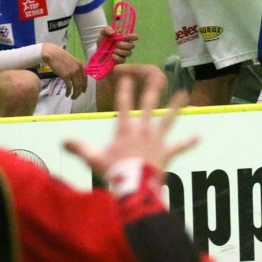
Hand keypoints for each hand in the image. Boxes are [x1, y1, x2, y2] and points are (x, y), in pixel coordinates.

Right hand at [42, 43, 87, 98]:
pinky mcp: (65, 76)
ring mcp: (72, 73)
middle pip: (81, 84)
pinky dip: (69, 92)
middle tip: (76, 96)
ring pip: (77, 86)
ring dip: (75, 93)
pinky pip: (69, 86)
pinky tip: (67, 94)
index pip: (85, 78)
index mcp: (80, 65)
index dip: (85, 85)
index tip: (83, 91)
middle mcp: (78, 69)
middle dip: (79, 91)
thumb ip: (74, 68)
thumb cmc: (59, 56)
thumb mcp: (70, 61)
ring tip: (72, 97)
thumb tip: (74, 76)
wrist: (52, 53)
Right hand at [64, 77, 197, 175]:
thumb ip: (80, 148)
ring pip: (168, 120)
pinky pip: (180, 146)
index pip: (124, 107)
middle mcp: (143, 132)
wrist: (133, 184)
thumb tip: (63, 141)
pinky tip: (199, 136)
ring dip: (176, 107)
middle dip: (152, 92)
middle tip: (157, 77)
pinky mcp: (166, 152)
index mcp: (125, 131)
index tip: (127, 77)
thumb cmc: (113, 171)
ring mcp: (156, 141)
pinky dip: (188, 142)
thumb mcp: (93, 159)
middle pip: (148, 107)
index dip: (125, 92)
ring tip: (184, 94)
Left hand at [100, 27, 136, 64]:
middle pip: (132, 45)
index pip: (134, 37)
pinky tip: (112, 55)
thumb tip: (113, 32)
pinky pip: (123, 60)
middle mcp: (126, 45)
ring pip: (129, 53)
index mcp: (124, 38)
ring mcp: (124, 53)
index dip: (132, 36)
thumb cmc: (103, 40)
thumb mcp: (103, 33)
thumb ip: (107, 29)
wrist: (97, 50)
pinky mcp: (120, 60)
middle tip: (117, 44)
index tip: (124, 36)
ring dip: (121, 51)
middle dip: (125, 45)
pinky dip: (118, 58)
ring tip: (114, 50)